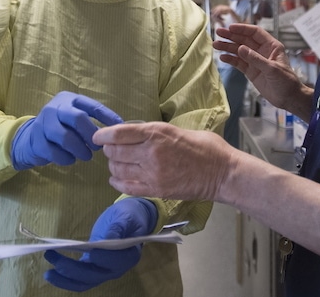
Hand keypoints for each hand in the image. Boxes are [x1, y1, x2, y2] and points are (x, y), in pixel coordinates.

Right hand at [11, 91, 122, 169]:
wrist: (31, 137)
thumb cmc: (61, 127)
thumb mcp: (75, 117)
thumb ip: (93, 119)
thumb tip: (120, 128)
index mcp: (68, 100)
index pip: (92, 106)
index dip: (107, 117)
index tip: (119, 129)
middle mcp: (54, 108)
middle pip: (77, 118)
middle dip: (91, 134)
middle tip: (98, 147)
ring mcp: (43, 124)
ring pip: (65, 137)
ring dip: (80, 149)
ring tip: (86, 156)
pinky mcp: (36, 141)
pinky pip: (54, 152)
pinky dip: (66, 158)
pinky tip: (71, 159)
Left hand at [44, 197, 156, 291]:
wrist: (128, 221)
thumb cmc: (129, 216)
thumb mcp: (125, 216)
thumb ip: (118, 227)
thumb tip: (109, 238)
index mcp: (128, 256)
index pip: (114, 261)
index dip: (103, 258)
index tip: (90, 250)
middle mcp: (116, 269)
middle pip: (94, 275)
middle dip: (72, 269)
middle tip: (53, 256)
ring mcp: (104, 271)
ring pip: (84, 282)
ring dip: (64, 279)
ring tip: (47, 272)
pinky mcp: (93, 269)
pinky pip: (79, 280)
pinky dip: (65, 279)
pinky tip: (52, 272)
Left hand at [94, 121, 232, 200]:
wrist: (222, 173)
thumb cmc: (206, 148)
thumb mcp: (178, 130)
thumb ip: (156, 133)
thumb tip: (136, 134)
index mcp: (157, 133)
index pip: (119, 133)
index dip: (103, 135)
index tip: (97, 136)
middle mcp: (151, 153)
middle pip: (115, 151)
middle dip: (108, 150)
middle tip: (109, 149)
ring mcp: (152, 173)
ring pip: (118, 169)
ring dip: (113, 165)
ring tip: (116, 162)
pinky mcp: (156, 190)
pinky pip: (126, 186)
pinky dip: (117, 182)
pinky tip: (116, 178)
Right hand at [213, 23, 307, 114]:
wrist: (288, 98)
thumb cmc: (286, 81)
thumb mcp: (272, 69)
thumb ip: (255, 58)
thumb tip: (240, 48)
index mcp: (271, 46)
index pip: (255, 33)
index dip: (242, 29)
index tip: (230, 27)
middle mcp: (262, 51)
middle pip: (244, 40)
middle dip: (231, 36)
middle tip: (218, 32)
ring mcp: (255, 61)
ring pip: (239, 51)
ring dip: (228, 47)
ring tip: (215, 45)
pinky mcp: (250, 71)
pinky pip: (238, 63)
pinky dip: (230, 60)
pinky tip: (222, 57)